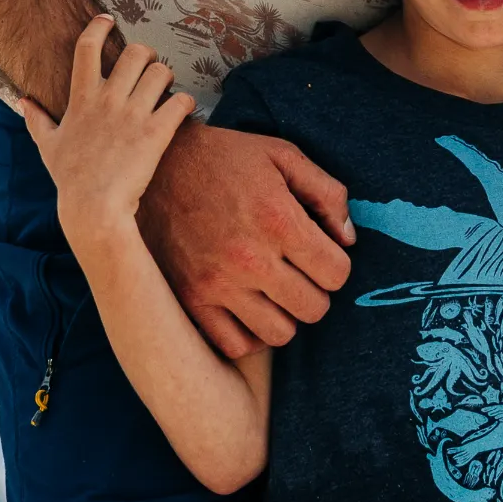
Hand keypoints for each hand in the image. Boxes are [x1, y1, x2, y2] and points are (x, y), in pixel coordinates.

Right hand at [21, 18, 194, 245]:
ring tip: (164, 91)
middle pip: (136, 53)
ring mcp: (133, 114)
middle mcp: (108, 100)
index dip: (98, 27)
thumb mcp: (48, 146)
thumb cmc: (70, 178)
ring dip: (166, 78)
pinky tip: (182, 111)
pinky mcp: (156, 132)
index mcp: (82, 98)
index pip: (87, 48)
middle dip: (146, 56)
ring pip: (162, 72)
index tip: (107, 20)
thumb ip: (36, 119)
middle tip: (148, 69)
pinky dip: (186, 103)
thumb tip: (23, 101)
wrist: (94, 208)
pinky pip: (181, 101)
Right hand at [140, 117, 354, 355]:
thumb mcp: (283, 156)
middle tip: (297, 272)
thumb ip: (327, 193)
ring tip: (272, 291)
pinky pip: (236, 345)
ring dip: (284, 315)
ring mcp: (218, 284)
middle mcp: (250, 259)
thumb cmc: (224, 159)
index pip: (337, 274)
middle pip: (314, 309)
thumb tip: (348, 240)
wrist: (153, 165)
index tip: (319, 254)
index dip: (335, 265)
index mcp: (278, 220)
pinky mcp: (191, 300)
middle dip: (315, 290)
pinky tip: (248, 309)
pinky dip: (249, 335)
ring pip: (279, 334)